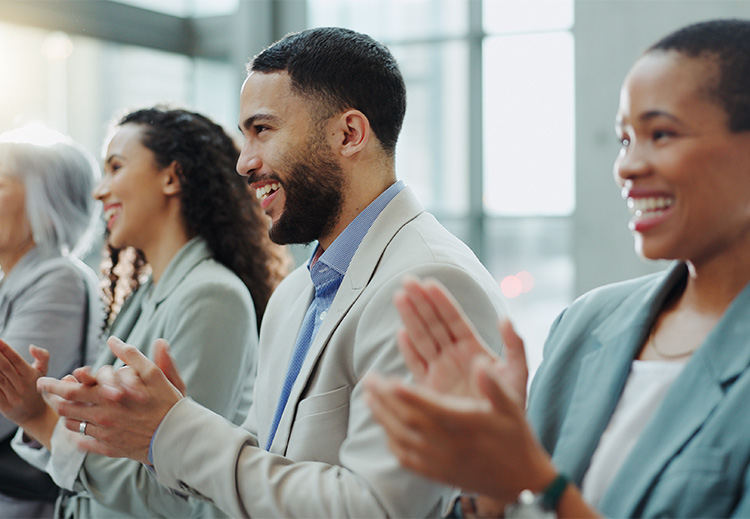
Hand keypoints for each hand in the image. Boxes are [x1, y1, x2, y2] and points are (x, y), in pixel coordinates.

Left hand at [0, 340, 49, 425]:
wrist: (35, 415)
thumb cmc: (36, 389)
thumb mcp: (43, 372)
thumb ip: (42, 356)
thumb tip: (31, 347)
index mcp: (30, 374)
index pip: (15, 359)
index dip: (5, 349)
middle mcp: (22, 385)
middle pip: (4, 367)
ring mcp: (13, 396)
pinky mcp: (4, 406)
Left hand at [37, 336, 183, 463]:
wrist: (177, 436)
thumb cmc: (167, 402)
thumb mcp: (154, 373)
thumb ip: (132, 355)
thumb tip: (114, 339)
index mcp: (108, 396)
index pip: (70, 389)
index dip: (54, 385)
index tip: (45, 381)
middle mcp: (102, 416)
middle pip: (65, 408)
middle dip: (52, 399)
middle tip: (45, 393)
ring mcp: (104, 434)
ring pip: (72, 425)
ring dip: (64, 416)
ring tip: (62, 409)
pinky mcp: (110, 448)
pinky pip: (84, 443)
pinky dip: (76, 436)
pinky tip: (77, 431)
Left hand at [365, 357, 554, 501]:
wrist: (521, 481)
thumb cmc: (516, 439)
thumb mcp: (512, 406)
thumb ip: (494, 384)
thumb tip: (480, 361)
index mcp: (466, 425)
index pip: (430, 408)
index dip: (408, 395)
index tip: (388, 380)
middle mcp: (450, 445)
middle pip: (409, 421)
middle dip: (385, 399)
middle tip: (369, 378)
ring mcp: (440, 461)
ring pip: (402, 438)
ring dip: (382, 416)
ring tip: (368, 398)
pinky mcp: (437, 474)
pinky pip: (406, 458)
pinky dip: (391, 441)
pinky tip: (384, 427)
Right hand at [395, 276, 527, 402]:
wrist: (497, 439)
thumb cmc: (511, 406)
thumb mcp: (518, 375)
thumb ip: (515, 347)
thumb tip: (506, 319)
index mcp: (472, 348)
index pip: (453, 319)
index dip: (441, 301)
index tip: (429, 283)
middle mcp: (453, 356)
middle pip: (433, 323)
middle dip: (420, 302)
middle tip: (407, 280)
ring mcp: (440, 371)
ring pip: (422, 339)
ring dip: (410, 318)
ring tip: (399, 296)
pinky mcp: (430, 389)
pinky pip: (416, 365)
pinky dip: (408, 350)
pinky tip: (401, 333)